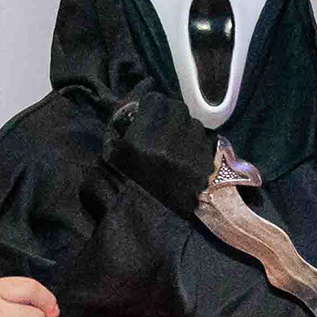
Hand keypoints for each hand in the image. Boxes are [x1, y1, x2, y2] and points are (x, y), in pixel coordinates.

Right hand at [102, 94, 221, 217]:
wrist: (143, 221)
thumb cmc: (121, 187)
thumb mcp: (111, 152)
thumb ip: (123, 122)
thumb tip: (140, 95)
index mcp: (141, 139)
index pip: (155, 101)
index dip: (152, 104)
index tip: (150, 111)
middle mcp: (169, 144)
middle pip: (178, 109)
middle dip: (171, 114)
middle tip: (164, 125)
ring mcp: (190, 157)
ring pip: (195, 126)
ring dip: (186, 129)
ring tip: (177, 142)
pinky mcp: (204, 170)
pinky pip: (205, 145)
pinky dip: (196, 146)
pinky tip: (186, 156)